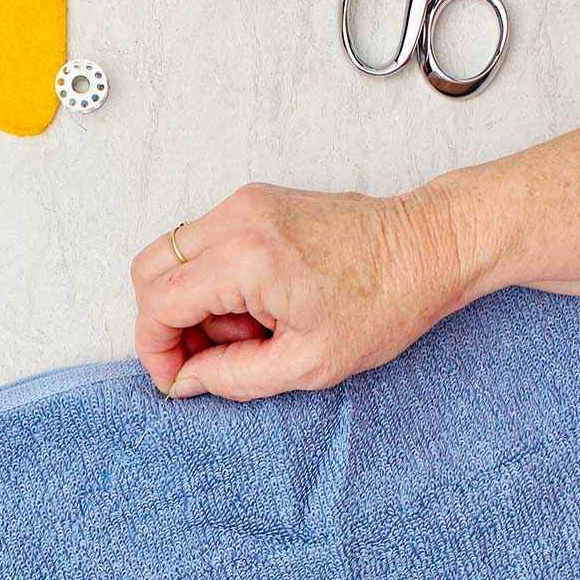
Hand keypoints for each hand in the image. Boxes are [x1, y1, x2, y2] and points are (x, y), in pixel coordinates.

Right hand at [130, 182, 478, 400]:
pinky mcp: (258, 200)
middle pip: (149, 270)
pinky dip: (214, 281)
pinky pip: (206, 243)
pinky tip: (259, 307)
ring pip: (174, 255)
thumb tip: (187, 379)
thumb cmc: (387, 301)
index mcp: (247, 258)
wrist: (431, 246)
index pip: (158, 302)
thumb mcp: (309, 363)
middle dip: (164, 323)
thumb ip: (234, 377)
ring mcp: (246, 202)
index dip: (155, 350)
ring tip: (247, 333)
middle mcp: (237, 218)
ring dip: (191, 303)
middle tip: (205, 359)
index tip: (176, 379)